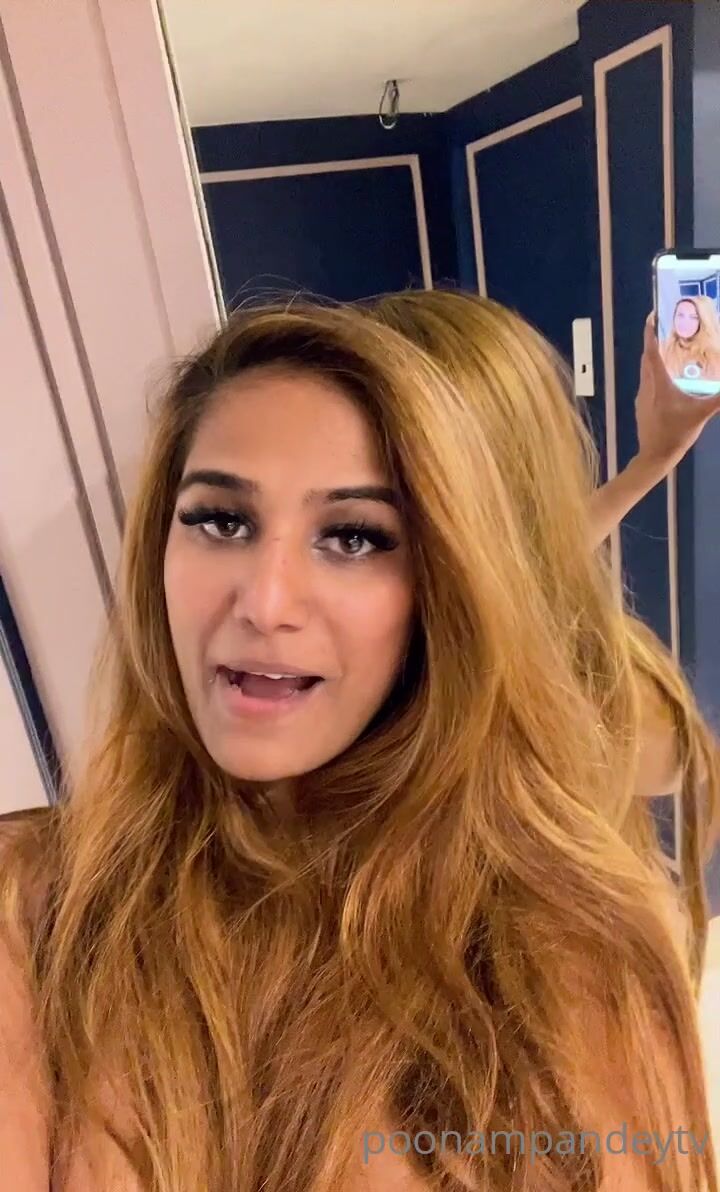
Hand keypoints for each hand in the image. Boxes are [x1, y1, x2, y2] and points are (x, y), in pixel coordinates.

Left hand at [634, 314, 719, 474]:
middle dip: (654, 341)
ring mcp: (642, 396)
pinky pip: (647, 381)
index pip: (651, 352)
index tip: (652, 316)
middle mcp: (647, 386)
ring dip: (654, 357)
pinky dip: (655, 372)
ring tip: (669, 348)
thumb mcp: (701, 414)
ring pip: (646, 370)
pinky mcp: (642, 406)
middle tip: (667, 327)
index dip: (650, 332)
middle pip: (647, 358)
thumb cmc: (676, 434)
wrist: (655, 457)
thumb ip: (719, 398)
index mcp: (658, 383)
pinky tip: (667, 376)